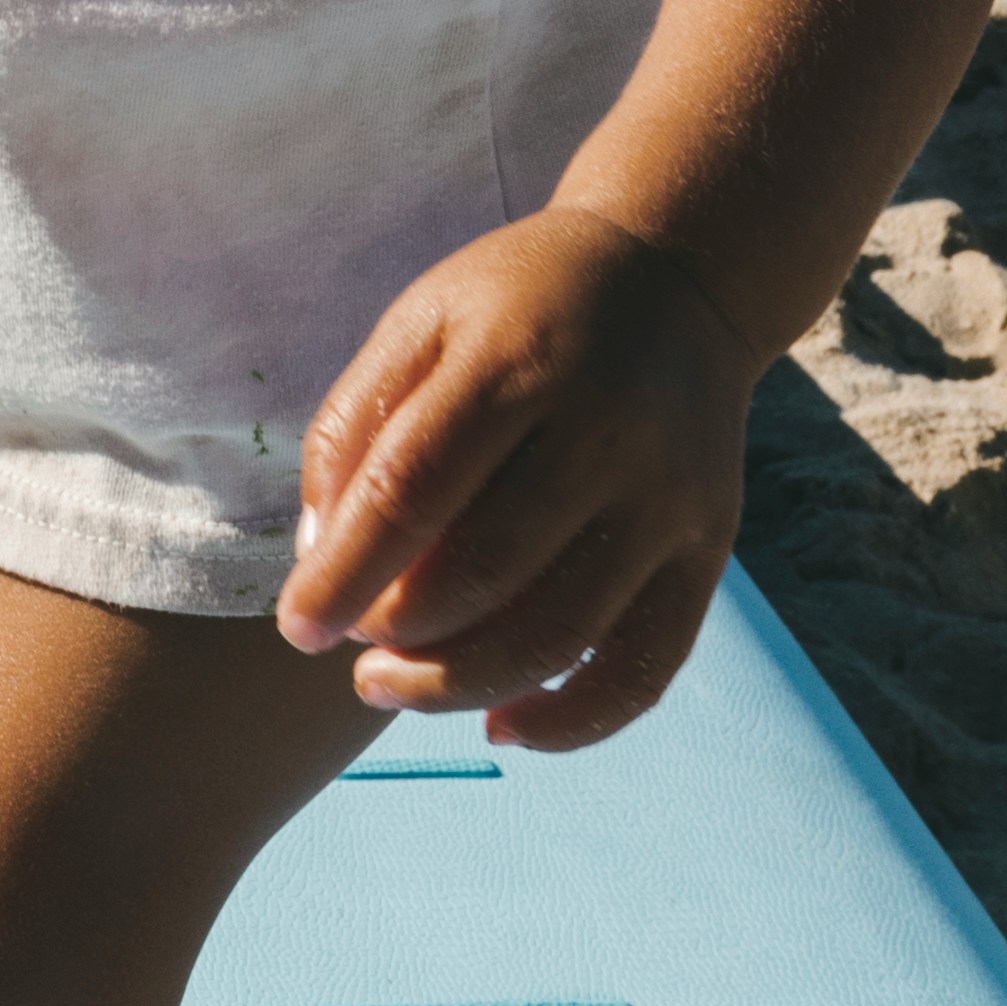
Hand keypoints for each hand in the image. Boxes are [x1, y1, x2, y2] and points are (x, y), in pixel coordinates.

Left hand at [274, 206, 764, 751]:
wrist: (677, 282)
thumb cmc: (519, 309)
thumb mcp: (422, 321)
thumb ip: (355, 426)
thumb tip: (318, 558)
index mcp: (516, 358)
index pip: (414, 488)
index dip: (346, 572)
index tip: (297, 627)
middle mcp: (605, 429)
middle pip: (487, 571)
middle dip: (399, 635)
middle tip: (352, 648)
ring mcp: (668, 497)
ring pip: (560, 633)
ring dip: (460, 685)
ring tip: (394, 686)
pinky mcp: (708, 551)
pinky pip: (646, 668)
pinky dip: (572, 720)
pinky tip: (500, 723)